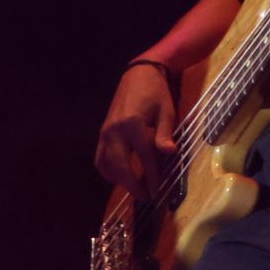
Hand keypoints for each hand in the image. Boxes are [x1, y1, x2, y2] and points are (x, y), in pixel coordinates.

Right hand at [94, 63, 177, 200]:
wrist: (138, 73)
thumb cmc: (156, 92)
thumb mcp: (166, 110)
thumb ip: (165, 133)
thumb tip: (170, 153)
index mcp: (134, 123)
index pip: (144, 158)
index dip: (151, 177)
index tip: (157, 192)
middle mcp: (116, 129)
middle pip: (121, 166)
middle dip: (132, 185)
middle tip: (145, 196)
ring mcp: (106, 131)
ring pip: (107, 164)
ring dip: (119, 180)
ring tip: (135, 187)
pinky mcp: (102, 132)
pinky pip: (100, 157)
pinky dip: (107, 170)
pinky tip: (119, 176)